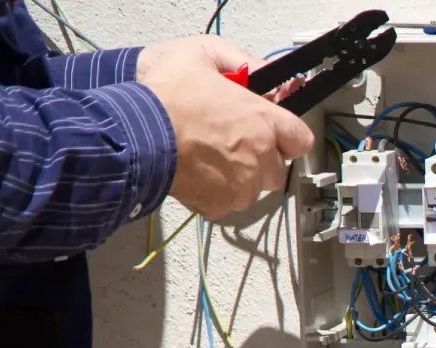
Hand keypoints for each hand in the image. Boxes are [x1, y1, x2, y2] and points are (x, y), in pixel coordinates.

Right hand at [137, 36, 313, 219]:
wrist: (134, 132)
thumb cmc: (165, 94)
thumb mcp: (202, 54)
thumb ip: (243, 63)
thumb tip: (264, 72)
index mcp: (263, 121)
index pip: (301, 139)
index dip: (287, 135)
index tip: (272, 133)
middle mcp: (260, 157)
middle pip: (277, 168)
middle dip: (261, 159)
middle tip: (231, 144)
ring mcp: (242, 185)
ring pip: (253, 189)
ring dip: (238, 178)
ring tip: (208, 158)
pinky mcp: (220, 205)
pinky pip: (226, 203)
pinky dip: (215, 194)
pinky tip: (196, 173)